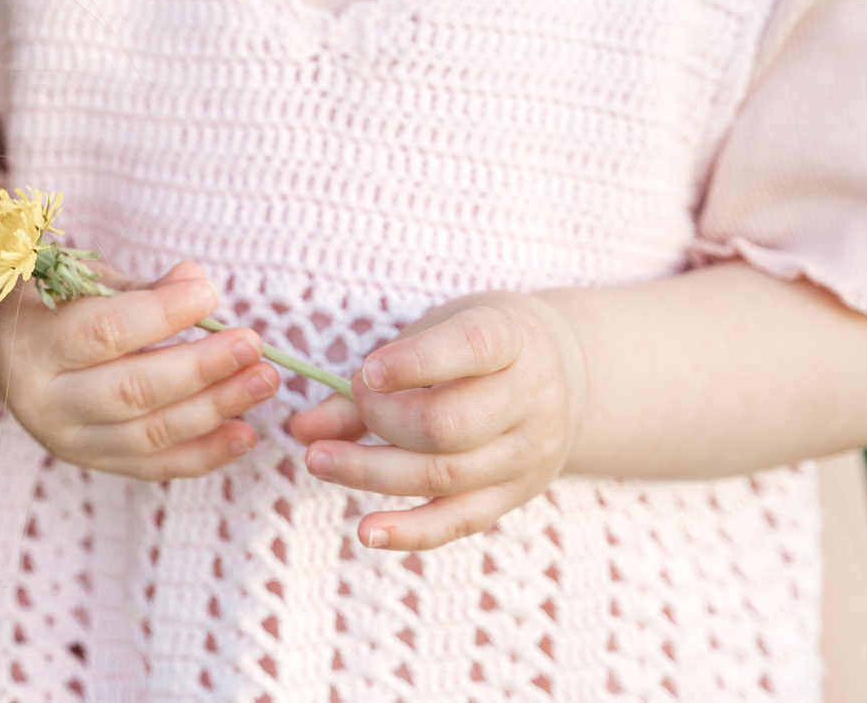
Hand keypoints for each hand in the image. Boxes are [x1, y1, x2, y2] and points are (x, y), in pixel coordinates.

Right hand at [0, 260, 279, 481]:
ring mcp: (68, 440)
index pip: (103, 332)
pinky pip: (156, 466)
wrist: (5, 354)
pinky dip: (206, 453)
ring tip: (262, 381)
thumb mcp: (80, 282)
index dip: (161, 314)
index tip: (210, 294)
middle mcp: (44, 401)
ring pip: (151, 432)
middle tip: (252, 345)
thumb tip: (195, 282)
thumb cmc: (52, 305)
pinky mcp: (94, 463)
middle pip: (132, 390)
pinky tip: (245, 432)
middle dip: (201, 368)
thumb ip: (138, 288)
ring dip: (216, 408)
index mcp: (32, 343)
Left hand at [286, 290, 589, 550]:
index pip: (470, 348)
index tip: (366, 373)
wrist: (564, 374)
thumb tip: (303, 428)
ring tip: (318, 461)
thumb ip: (370, 380)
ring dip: (371, 473)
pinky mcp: (516, 494)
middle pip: (448, 424)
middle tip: (342, 411)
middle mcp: (529, 397)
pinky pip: (460, 520)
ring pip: (445, 475)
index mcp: (509, 338)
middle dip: (380, 422)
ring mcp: (528, 452)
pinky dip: (410, 530)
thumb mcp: (431, 335)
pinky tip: (366, 531)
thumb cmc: (473, 347)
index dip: (414, 363)